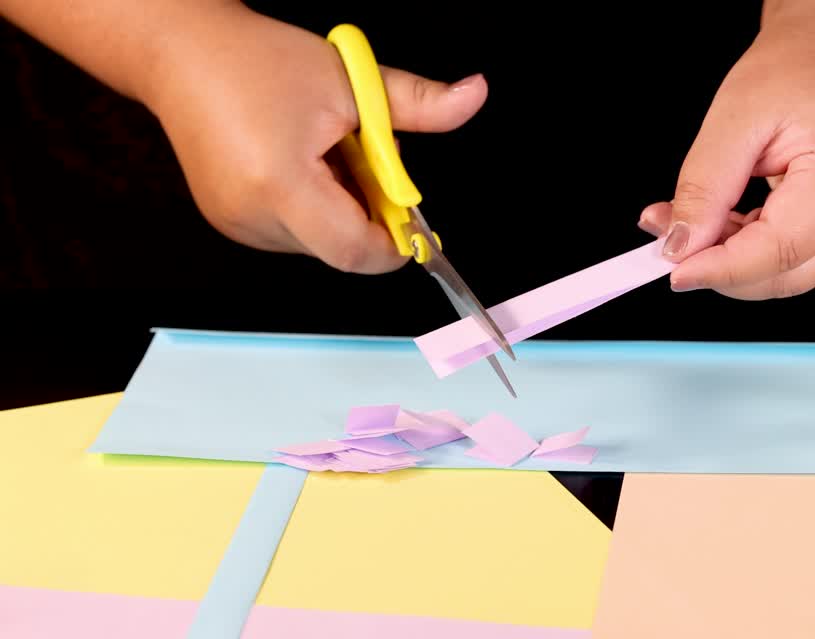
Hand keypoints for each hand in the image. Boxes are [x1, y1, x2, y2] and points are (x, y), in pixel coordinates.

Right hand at [142, 7, 486, 272]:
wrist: (182, 52)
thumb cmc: (256, 61)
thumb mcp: (351, 79)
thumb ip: (419, 103)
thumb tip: (473, 97)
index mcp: (281, 183)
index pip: (356, 250)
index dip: (396, 243)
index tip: (415, 220)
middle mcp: (252, 215)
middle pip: (341, 249)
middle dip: (370, 214)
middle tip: (363, 157)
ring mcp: (236, 225)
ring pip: (320, 242)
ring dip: (342, 209)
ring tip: (325, 153)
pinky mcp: (230, 222)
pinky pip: (293, 232)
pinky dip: (314, 206)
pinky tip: (302, 163)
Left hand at [638, 6, 814, 298]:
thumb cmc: (798, 68)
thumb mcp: (734, 116)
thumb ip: (705, 187)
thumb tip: (680, 245)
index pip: (781, 249)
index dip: (723, 269)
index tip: (674, 269)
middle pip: (788, 277)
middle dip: (725, 272)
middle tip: (673, 243)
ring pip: (787, 275)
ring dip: (732, 263)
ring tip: (693, 222)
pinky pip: (790, 258)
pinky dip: (745, 251)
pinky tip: (720, 222)